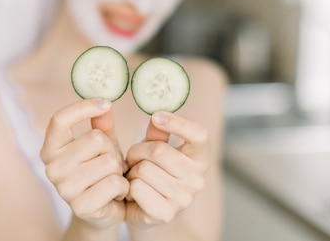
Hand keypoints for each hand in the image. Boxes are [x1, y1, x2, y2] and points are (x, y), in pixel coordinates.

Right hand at [40, 99, 128, 229]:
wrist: (102, 212)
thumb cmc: (100, 171)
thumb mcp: (101, 145)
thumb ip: (101, 125)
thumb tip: (105, 105)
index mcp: (51, 148)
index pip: (59, 119)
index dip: (83, 107)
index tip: (106, 103)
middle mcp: (52, 167)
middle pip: (94, 139)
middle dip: (110, 149)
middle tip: (109, 163)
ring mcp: (64, 188)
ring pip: (108, 161)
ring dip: (118, 170)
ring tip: (111, 178)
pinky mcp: (80, 206)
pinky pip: (114, 183)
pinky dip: (123, 187)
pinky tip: (116, 193)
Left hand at [124, 111, 209, 226]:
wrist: (147, 210)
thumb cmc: (152, 172)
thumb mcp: (155, 149)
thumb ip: (156, 134)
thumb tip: (156, 117)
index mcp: (200, 157)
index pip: (200, 135)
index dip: (178, 123)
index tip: (156, 116)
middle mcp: (198, 179)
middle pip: (159, 151)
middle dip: (137, 151)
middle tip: (133, 158)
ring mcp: (184, 198)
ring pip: (144, 169)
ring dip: (132, 171)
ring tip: (135, 177)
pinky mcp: (166, 213)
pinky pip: (137, 188)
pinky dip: (129, 186)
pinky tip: (133, 191)